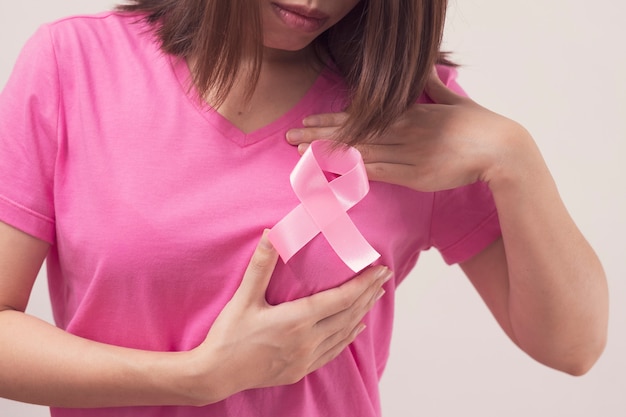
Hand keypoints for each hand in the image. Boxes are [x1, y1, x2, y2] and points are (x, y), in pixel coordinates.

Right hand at [187, 231, 390, 403]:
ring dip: (362, 313)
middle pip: (348, 313)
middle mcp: (308, 340)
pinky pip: (334, 351)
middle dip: (368, 294)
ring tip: (375, 297)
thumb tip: (271, 233)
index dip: (363, 283)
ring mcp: (306, 357)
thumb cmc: (229, 336)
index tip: (379, 270)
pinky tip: (355, 329)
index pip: (341, 298)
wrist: (216, 375)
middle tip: (384, 277)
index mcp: (297, 320)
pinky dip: (348, 337)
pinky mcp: (300, 369)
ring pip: (344, 332)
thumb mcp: (244, 297)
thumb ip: (261, 265)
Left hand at [286, 70, 529, 191]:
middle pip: (352, 133)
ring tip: (299, 154)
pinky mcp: (413, 174)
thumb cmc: (478, 124)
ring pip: (359, 152)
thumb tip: (423, 70)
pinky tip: (331, 173)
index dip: (331, 120)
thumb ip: (431, 87)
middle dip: (318, 135)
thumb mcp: (451, 100)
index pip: (360, 116)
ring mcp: (406, 153)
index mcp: (408, 112)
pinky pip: (378, 173)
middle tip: (289, 137)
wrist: (500, 148)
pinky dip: (353, 173)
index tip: (308, 121)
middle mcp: (402, 130)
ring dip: (328, 154)